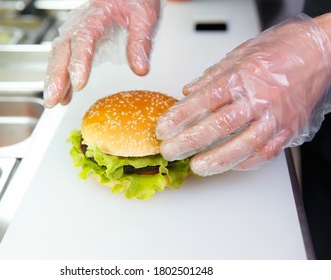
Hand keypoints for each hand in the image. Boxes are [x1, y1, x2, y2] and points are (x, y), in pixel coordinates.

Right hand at [43, 0, 160, 107]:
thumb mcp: (144, 17)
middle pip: (62, 49)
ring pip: (57, 54)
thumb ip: (140, 42)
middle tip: (54, 100)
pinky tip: (63, 95)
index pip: (83, 38)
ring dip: (54, 79)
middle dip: (56, 77)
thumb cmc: (134, 0)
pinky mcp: (75, 38)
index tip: (79, 83)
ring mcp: (74, 29)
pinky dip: (60, 77)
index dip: (79, 62)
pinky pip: (62, 57)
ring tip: (54, 101)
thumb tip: (140, 69)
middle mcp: (80, 21)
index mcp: (97, 14)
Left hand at [156, 14, 330, 175]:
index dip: (180, 117)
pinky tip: (227, 165)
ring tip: (196, 167)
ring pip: (243, 145)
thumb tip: (188, 92)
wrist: (321, 52)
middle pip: (218, 125)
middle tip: (170, 151)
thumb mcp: (240, 54)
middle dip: (190, 142)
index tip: (163, 128)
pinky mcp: (288, 130)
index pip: (204, 101)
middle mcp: (259, 98)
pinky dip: (244, 162)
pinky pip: (264, 152)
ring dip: (216, 160)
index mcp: (243, 76)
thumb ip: (212, 77)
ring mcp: (275, 117)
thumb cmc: (282, 49)